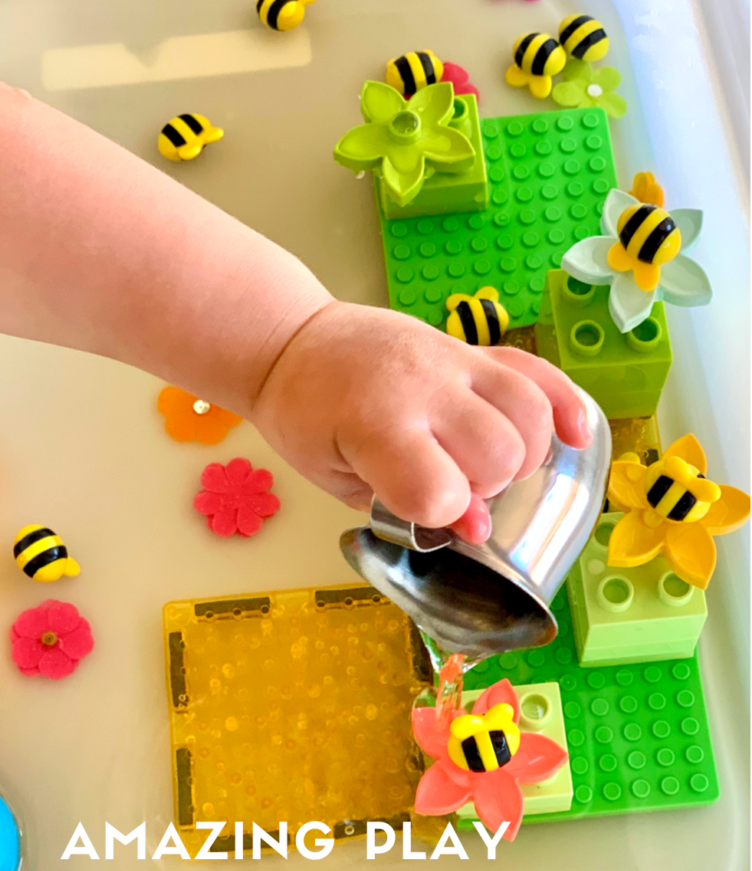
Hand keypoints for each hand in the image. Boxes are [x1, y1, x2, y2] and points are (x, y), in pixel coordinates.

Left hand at [250, 301, 591, 542]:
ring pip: (530, 413)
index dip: (443, 514)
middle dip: (487, 486)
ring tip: (491, 463)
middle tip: (454, 484)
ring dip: (524, 453)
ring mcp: (453, 361)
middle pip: (499, 453)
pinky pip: (537, 371)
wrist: (295, 342)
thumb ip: (402, 504)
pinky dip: (566, 404)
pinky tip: (575, 436)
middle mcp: (423, 387)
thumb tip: (476, 527)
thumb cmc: (308, 418)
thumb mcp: (338, 476)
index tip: (425, 511)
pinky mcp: (472, 350)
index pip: (440, 490)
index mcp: (375, 425)